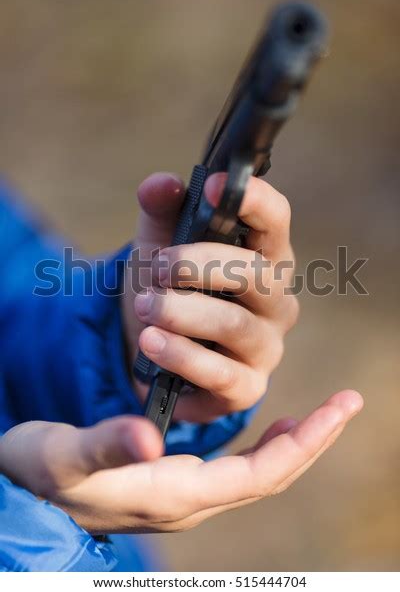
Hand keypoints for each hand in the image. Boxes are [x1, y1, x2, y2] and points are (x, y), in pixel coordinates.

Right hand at [0, 390, 362, 533]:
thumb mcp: (64, 455)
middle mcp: (188, 500)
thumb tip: (151, 434)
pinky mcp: (174, 481)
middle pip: (270, 476)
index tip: (341, 409)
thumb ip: (106, 444)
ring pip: (257, 474)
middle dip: (314, 440)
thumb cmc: (41, 474)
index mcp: (173, 494)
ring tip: (323, 415)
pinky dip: (264, 448)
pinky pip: (236, 470)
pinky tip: (273, 431)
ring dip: (294, 444)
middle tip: (349, 402)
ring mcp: (183, 493)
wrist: (24, 492)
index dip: (305, 443)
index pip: (260, 475)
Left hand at [123, 171, 299, 421]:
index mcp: (264, 256)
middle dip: (198, 266)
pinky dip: (182, 357)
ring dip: (183, 312)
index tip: (212, 186)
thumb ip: (161, 212)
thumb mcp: (160, 245)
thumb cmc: (170, 289)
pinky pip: (221, 375)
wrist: (154, 350)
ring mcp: (265, 346)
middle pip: (255, 273)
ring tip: (144, 307)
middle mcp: (276, 301)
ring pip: (234, 325)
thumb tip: (161, 183)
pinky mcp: (246, 387)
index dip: (252, 199)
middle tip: (157, 268)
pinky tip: (152, 344)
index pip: (276, 220)